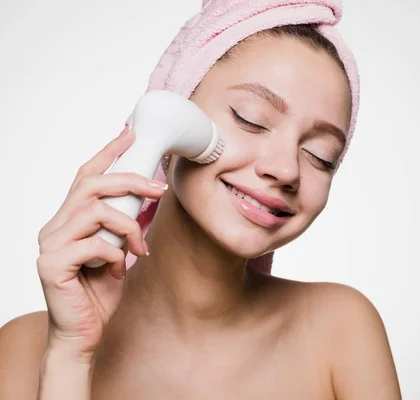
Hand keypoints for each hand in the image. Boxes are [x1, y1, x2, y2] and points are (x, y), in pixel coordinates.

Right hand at [36, 127, 166, 361]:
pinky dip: (116, 254)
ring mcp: (49, 245)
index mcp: (67, 220)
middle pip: (91, 185)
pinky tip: (120, 269)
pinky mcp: (51, 265)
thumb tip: (148, 195)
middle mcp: (53, 227)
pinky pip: (95, 244)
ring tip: (139, 247)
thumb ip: (122, 224)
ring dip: (128, 226)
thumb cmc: (100, 292)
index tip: (131, 134)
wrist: (84, 334)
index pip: (85, 176)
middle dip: (131, 181)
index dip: (107, 153)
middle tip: (160, 188)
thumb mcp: (117, 249)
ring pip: (96, 210)